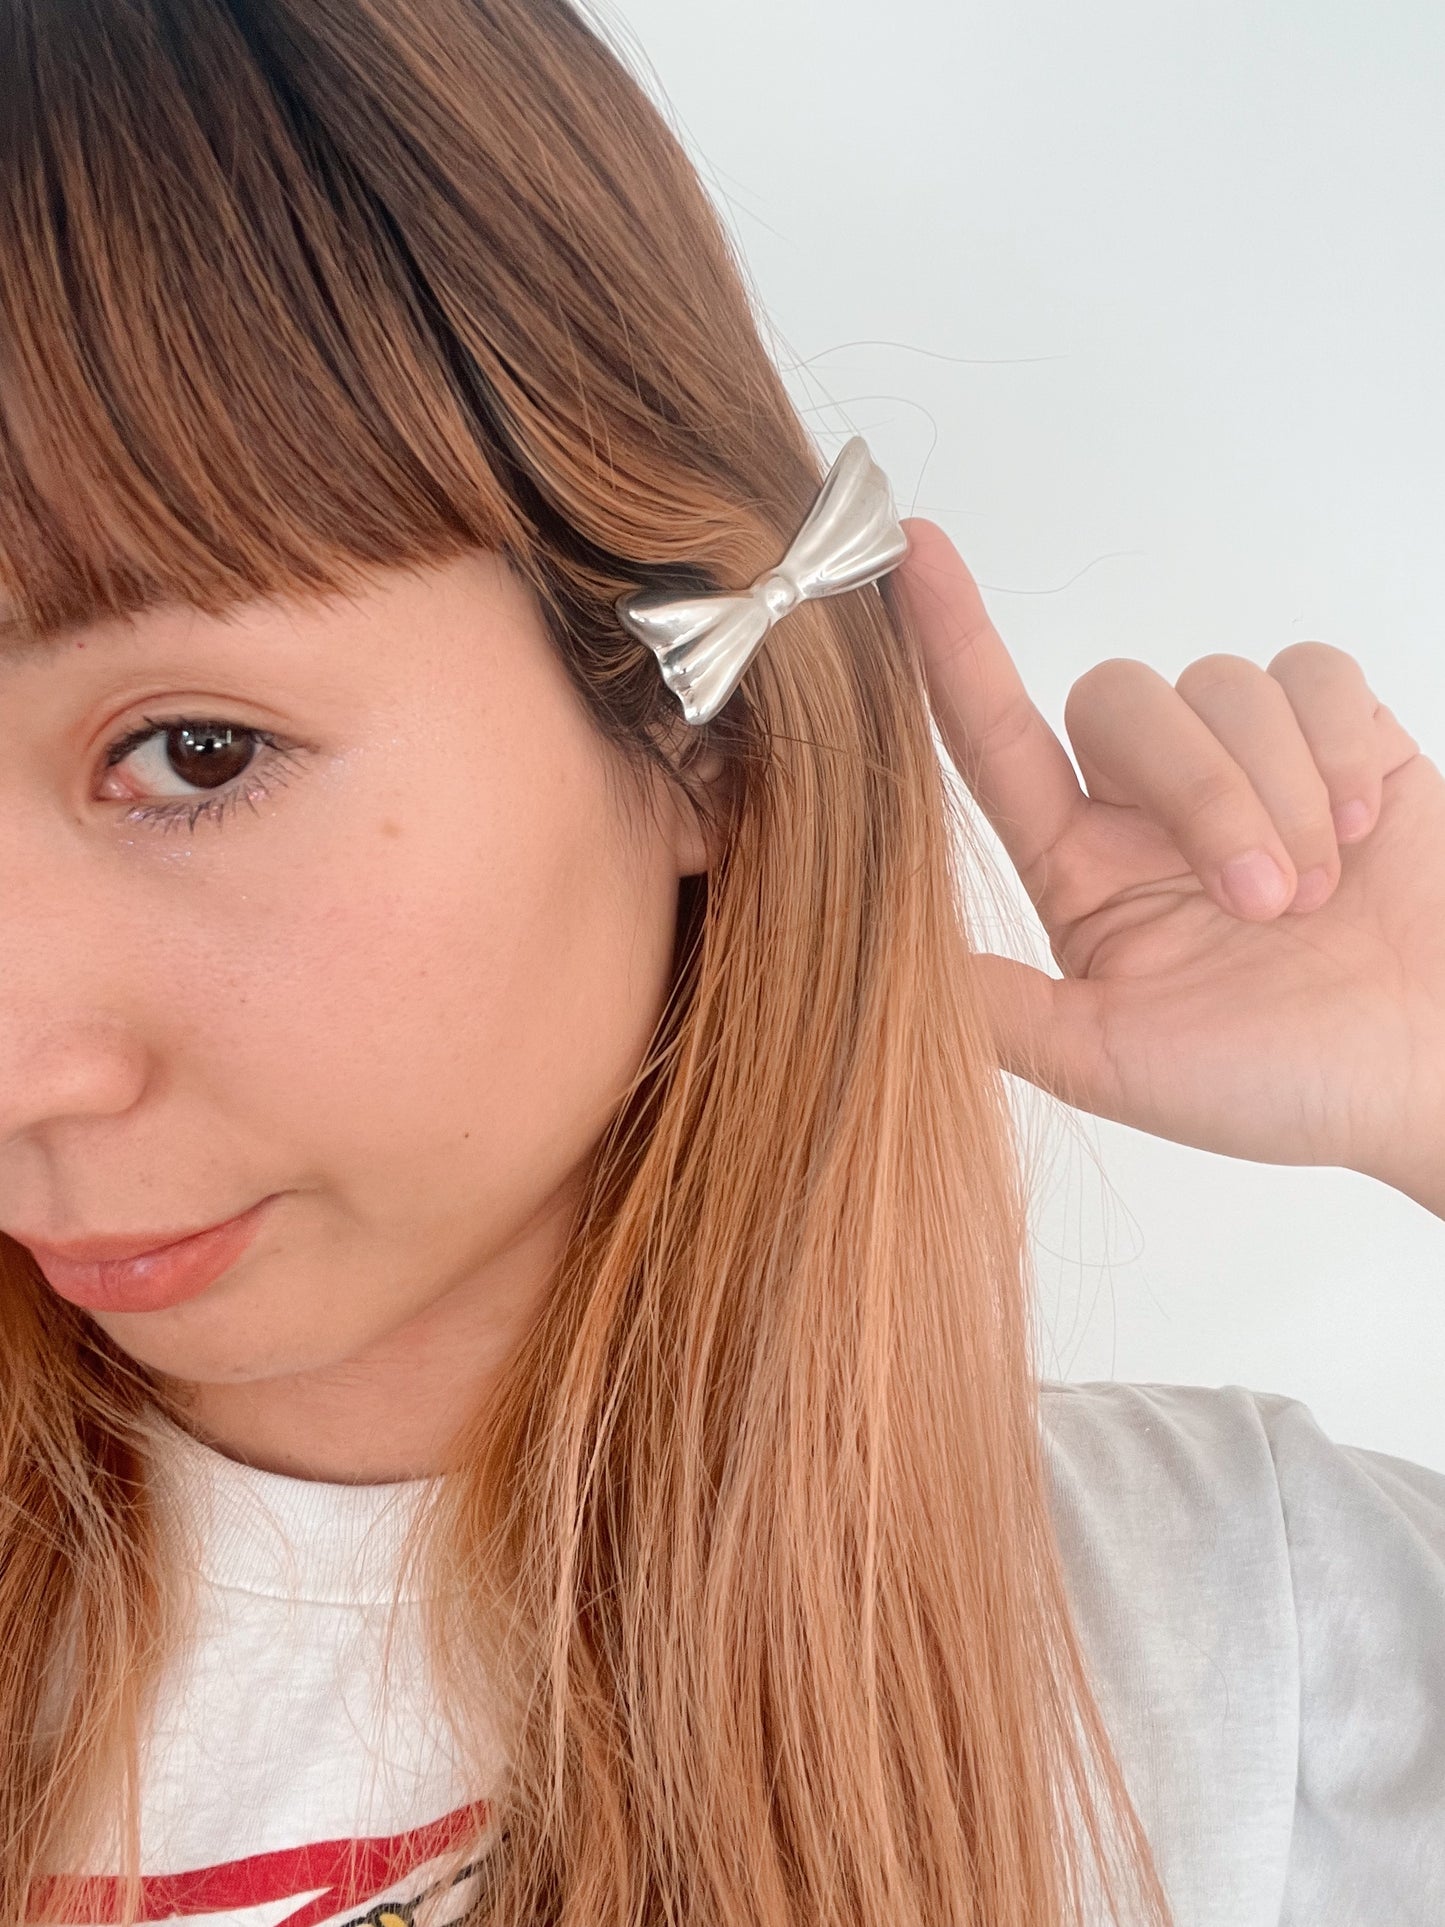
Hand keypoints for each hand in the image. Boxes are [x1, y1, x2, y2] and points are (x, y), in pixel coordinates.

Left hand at [891, 519, 1444, 1206]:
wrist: (1435, 1071)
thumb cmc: (1286, 1082)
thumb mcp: (1113, 1063)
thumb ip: (1001, 1008)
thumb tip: (881, 964)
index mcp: (1082, 871)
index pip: (994, 741)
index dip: (950, 648)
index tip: (909, 558)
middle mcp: (1151, 807)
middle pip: (1117, 699)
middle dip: (1197, 788)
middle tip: (1265, 904)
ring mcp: (1249, 766)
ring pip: (1220, 683)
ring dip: (1279, 791)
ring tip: (1322, 892)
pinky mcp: (1343, 737)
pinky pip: (1312, 673)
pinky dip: (1338, 746)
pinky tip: (1362, 827)